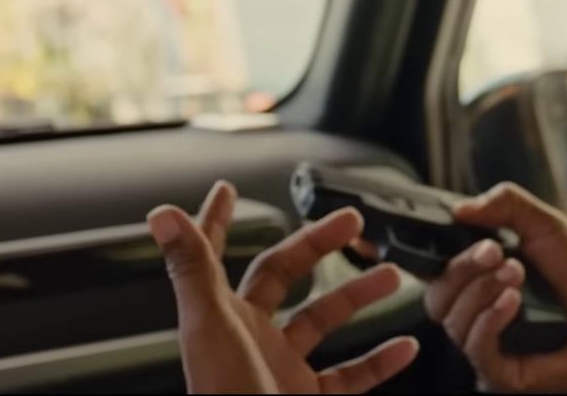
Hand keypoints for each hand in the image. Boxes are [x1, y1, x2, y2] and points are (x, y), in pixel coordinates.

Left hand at [149, 181, 418, 393]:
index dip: (215, 221)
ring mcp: (280, 369)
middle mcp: (249, 338)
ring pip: (324, 320)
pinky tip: (403, 347)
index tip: (225, 190)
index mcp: (220, 316)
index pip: (215, 255)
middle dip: (316, 245)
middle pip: (283, 277)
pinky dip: (378, 361)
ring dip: (358, 295)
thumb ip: (192, 269)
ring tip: (392, 275)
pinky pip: (349, 376)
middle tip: (349, 220)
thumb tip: (163, 214)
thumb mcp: (210, 328)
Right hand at [424, 183, 566, 392]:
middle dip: (463, 267)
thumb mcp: (546, 224)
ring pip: (452, 319)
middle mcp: (474, 309)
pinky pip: (476, 348)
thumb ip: (506, 204)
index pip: (433, 267)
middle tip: (495, 252)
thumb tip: (460, 207)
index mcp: (477, 276)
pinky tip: (513, 301)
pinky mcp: (500, 370)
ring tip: (518, 274)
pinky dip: (489, 320)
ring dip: (482, 291)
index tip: (454, 227)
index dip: (429, 250)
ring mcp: (485, 341)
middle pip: (437, 294)